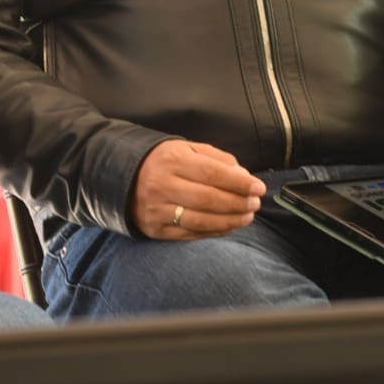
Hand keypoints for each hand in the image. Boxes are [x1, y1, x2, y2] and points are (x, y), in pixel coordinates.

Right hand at [131, 140, 265, 239]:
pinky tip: (229, 226)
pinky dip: (215, 232)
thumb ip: (216, 158)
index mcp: (172, 160)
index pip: (213, 173)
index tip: (259, 187)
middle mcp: (162, 185)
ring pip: (202, 221)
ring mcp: (157, 209)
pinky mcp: (155, 229)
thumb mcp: (186, 149)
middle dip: (239, 203)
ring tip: (247, 216)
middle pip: (210, 199)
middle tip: (256, 204)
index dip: (240, 183)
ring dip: (231, 221)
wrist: (123, 177)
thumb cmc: (164, 161)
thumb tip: (244, 176)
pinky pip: (191, 234)